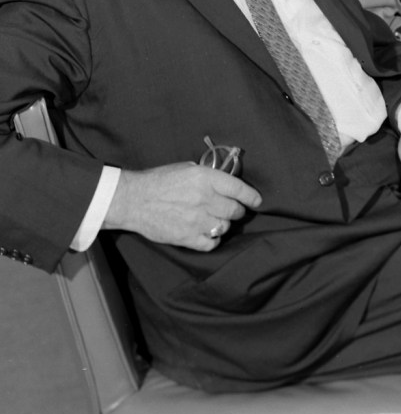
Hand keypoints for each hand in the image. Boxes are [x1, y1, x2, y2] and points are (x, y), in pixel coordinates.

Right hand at [103, 163, 261, 250]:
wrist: (132, 200)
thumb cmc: (158, 181)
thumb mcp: (186, 169)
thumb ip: (208, 177)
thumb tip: (224, 183)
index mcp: (206, 179)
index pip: (240, 189)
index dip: (252, 197)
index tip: (256, 201)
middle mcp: (205, 199)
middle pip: (235, 211)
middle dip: (236, 211)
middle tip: (230, 210)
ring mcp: (196, 220)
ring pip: (224, 227)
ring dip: (222, 225)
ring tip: (213, 221)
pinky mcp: (186, 237)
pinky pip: (211, 244)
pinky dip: (212, 240)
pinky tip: (206, 234)